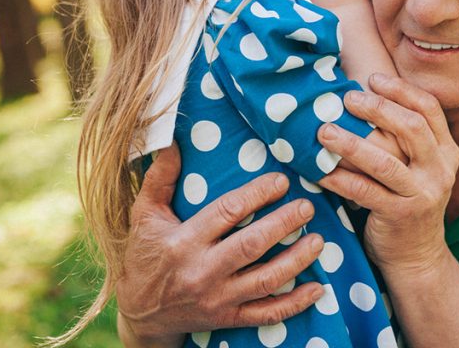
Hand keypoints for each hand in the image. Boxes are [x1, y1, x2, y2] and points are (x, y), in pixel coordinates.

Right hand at [116, 143, 325, 345]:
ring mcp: (217, 299)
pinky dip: (294, 304)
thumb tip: (171, 141)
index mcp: (183, 242)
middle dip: (283, 224)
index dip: (257, 194)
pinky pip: (266, 313)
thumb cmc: (145, 257)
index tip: (281, 181)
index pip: (227, 212)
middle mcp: (201, 272)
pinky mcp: (228, 319)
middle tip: (307, 206)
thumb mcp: (144, 216)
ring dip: (296, 260)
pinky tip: (317, 289)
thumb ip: (159, 179)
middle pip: (251, 245)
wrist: (140, 316)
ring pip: (265, 280)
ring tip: (319, 240)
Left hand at [316, 74, 458, 273]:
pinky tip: (320, 170)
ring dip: (351, 143)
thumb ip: (404, 138)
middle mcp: (440, 170)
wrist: (417, 255)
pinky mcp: (401, 215)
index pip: (429, 109)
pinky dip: (340, 179)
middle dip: (377, 109)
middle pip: (411, 128)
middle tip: (346, 99)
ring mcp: (423, 194)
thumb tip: (363, 94)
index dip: (401, 90)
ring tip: (324, 131)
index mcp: (446, 151)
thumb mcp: (418, 167)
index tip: (373, 78)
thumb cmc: (407, 200)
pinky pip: (365, 192)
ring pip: (385, 162)